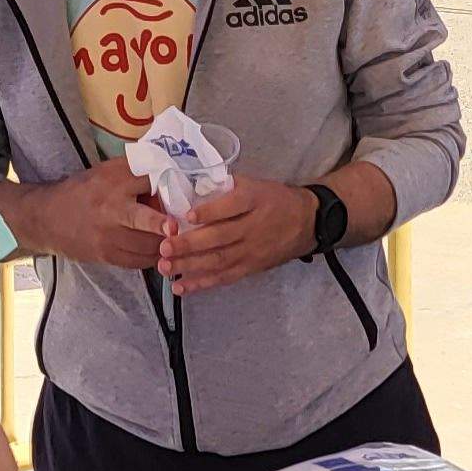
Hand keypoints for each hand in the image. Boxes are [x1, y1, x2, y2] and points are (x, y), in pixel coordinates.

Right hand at [11, 165, 165, 270]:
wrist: (47, 219)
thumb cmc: (82, 191)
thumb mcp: (104, 172)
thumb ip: (133, 172)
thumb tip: (170, 174)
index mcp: (112, 181)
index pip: (147, 180)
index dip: (168, 184)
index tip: (183, 190)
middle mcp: (111, 208)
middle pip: (144, 218)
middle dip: (163, 224)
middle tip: (177, 227)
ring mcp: (108, 235)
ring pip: (147, 244)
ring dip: (166, 243)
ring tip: (176, 239)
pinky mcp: (107, 255)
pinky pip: (139, 261)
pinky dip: (153, 257)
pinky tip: (160, 251)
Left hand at [161, 179, 318, 294]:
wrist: (307, 222)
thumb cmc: (275, 199)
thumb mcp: (256, 184)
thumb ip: (227, 186)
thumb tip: (192, 187)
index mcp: (255, 200)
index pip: (232, 206)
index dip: (210, 211)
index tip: (187, 215)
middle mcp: (253, 227)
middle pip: (220, 237)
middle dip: (189, 244)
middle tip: (164, 247)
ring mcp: (252, 250)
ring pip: (218, 260)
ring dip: (190, 266)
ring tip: (165, 267)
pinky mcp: (251, 267)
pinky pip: (224, 277)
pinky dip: (202, 283)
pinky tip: (180, 286)